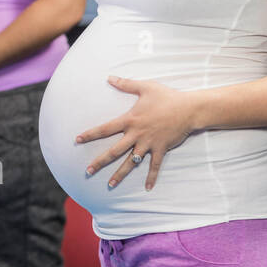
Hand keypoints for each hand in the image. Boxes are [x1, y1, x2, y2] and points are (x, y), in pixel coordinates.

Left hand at [74, 76, 197, 190]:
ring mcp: (148, 143)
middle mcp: (136, 134)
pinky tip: (147, 188)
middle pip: (114, 151)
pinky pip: (154, 166)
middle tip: (87, 171)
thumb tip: (110, 77)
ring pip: (131, 162)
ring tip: (110, 184)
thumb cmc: (167, 97)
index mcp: (130, 120)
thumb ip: (125, 84)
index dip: (90, 134)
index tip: (77, 140)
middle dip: (100, 162)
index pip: (105, 129)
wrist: (189, 109)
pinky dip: (151, 177)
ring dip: (120, 174)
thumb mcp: (145, 87)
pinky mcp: (160, 149)